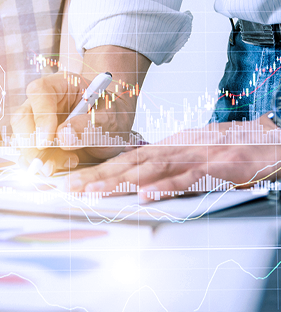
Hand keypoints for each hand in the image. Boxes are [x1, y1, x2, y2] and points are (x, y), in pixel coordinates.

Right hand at [11, 71, 136, 174]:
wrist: (114, 128)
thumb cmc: (113, 116)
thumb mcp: (110, 120)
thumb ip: (88, 126)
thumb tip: (62, 138)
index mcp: (63, 85)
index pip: (40, 92)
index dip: (41, 116)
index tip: (47, 142)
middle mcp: (45, 102)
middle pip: (23, 118)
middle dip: (32, 144)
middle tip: (49, 163)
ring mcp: (39, 122)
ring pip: (22, 139)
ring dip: (38, 158)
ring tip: (69, 162)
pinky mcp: (40, 141)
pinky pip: (29, 154)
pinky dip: (41, 165)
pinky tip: (64, 164)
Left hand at [67, 114, 280, 198]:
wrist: (265, 139)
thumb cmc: (225, 147)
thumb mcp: (188, 152)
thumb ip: (164, 162)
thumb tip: (137, 175)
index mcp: (167, 147)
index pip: (126, 159)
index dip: (100, 170)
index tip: (77, 181)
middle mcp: (175, 149)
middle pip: (131, 163)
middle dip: (98, 177)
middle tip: (72, 188)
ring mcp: (195, 157)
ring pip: (152, 169)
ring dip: (121, 181)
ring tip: (94, 192)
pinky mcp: (216, 167)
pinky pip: (189, 179)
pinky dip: (167, 186)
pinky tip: (146, 194)